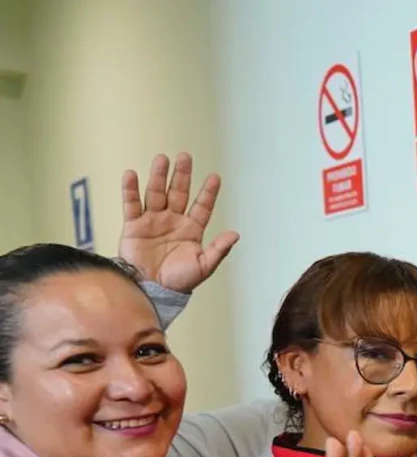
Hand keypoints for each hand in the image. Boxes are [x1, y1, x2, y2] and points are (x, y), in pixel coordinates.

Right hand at [118, 153, 238, 293]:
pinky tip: (132, 175)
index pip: (202, 206)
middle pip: (178, 192)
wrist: (152, 290)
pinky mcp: (134, 225)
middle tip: (185, 157)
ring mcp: (153, 220)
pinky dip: (131, 189)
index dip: (208, 192)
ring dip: (159, 176)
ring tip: (162, 159)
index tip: (215, 177)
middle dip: (182, 175)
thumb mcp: (204, 266)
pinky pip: (132, 204)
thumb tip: (235, 234)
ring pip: (156, 193)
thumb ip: (219, 249)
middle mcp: (173, 220)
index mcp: (192, 229)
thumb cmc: (179, 281)